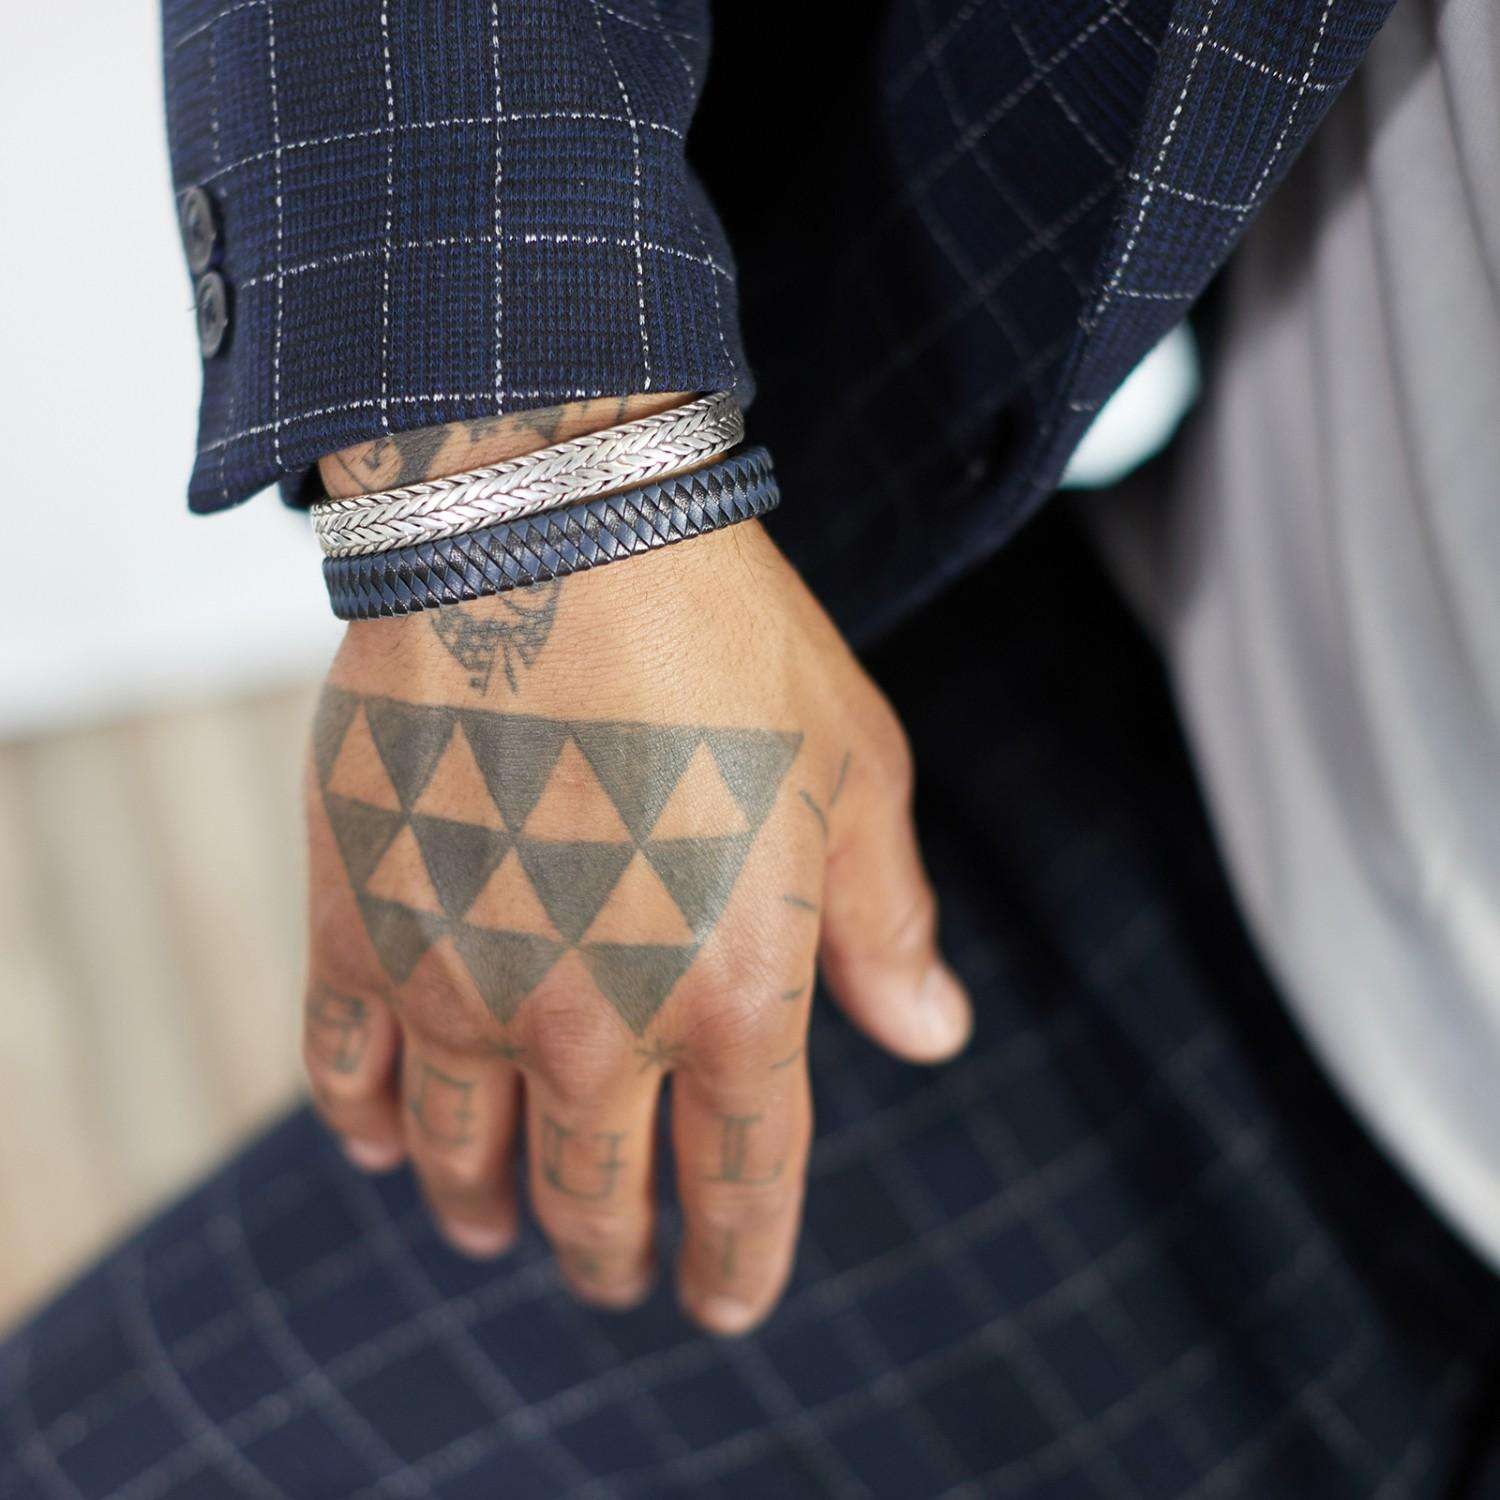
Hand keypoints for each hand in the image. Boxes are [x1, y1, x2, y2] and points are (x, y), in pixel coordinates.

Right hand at [302, 416, 970, 1334]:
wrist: (555, 528)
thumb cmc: (730, 642)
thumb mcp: (857, 776)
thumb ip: (885, 926)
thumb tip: (932, 1036)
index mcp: (736, 991)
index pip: (742, 1181)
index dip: (738, 1256)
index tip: (724, 1300)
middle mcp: (592, 1015)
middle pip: (595, 1192)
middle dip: (611, 1251)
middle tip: (614, 1273)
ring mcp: (461, 977)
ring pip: (460, 1156)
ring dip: (483, 1209)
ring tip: (493, 1230)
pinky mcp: (357, 920)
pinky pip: (346, 1066)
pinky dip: (361, 1124)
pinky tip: (380, 1143)